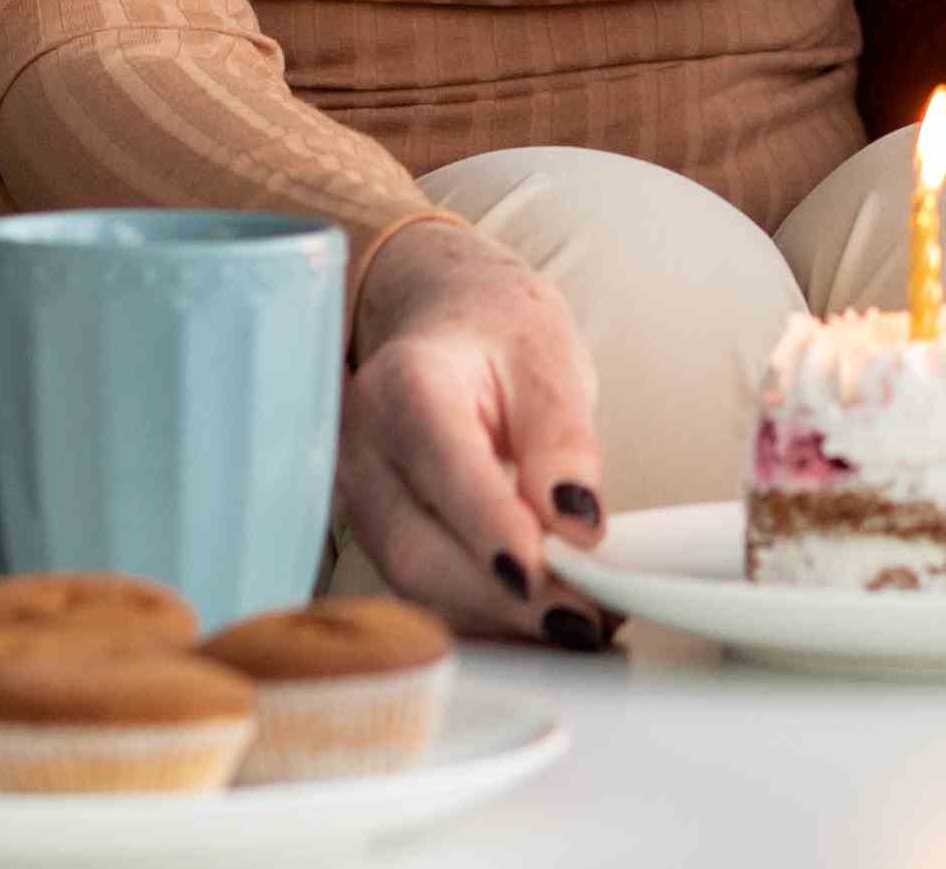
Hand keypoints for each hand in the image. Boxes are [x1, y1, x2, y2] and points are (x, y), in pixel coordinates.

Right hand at [338, 220, 612, 647]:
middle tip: (586, 621)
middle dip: (503, 600)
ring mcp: (359, 498)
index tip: (540, 576)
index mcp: (405, 383)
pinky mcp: (376, 535)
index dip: (488, 527)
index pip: (441, 462)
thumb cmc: (497, 335)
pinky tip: (542, 617)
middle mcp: (363, 445)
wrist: (443, 323)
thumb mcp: (549, 357)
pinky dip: (486, 615)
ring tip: (580, 621)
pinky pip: (425, 592)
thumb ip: (562, 437)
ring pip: (417, 583)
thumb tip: (576, 523)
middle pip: (417, 546)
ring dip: (500, 619)